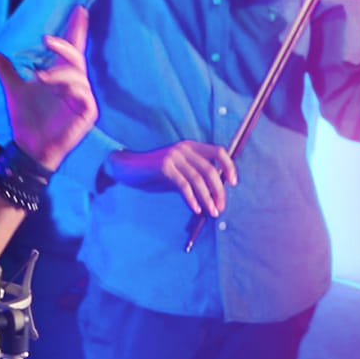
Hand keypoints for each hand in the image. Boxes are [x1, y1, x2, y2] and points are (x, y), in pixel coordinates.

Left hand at [0, 5, 95, 170]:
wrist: (28, 146)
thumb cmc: (25, 119)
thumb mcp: (13, 91)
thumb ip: (6, 71)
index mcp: (61, 76)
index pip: (71, 49)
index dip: (76, 30)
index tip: (79, 9)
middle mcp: (75, 84)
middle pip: (76, 57)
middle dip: (63, 46)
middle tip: (45, 39)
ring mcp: (83, 98)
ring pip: (78, 75)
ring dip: (59, 72)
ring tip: (39, 77)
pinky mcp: (88, 112)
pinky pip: (84, 94)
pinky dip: (70, 89)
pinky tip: (55, 89)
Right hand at [105, 141, 238, 215]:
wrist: (126, 167)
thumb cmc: (152, 172)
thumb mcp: (177, 171)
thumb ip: (193, 177)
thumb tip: (213, 194)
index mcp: (190, 147)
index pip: (218, 152)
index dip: (229, 167)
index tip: (233, 184)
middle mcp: (184, 149)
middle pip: (210, 170)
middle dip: (218, 191)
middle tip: (220, 207)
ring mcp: (173, 157)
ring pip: (198, 179)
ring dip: (207, 198)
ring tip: (212, 212)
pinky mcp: (164, 167)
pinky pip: (183, 185)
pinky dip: (192, 198)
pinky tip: (196, 209)